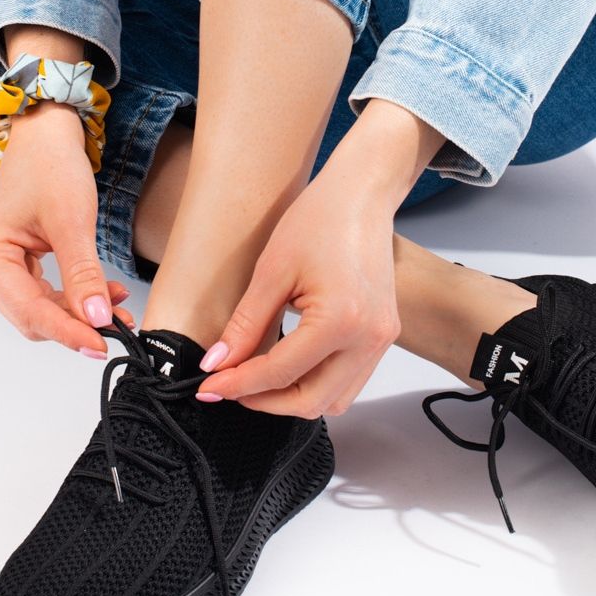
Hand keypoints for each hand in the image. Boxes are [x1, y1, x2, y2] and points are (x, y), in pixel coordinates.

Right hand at [0, 99, 132, 355]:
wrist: (46, 136)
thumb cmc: (50, 166)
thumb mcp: (72, 221)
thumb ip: (83, 274)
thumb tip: (98, 319)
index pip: (29, 311)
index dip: (68, 331)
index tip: (103, 344)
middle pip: (32, 317)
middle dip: (76, 325)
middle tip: (120, 329)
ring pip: (41, 310)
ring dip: (79, 314)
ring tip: (119, 310)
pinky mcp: (16, 265)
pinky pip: (46, 295)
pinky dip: (75, 299)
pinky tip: (105, 295)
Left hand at [197, 100, 444, 415]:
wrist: (363, 194)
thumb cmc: (321, 218)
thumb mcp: (273, 271)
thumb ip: (246, 325)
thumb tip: (219, 363)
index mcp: (341, 320)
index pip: (281, 373)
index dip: (239, 384)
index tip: (210, 385)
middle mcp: (368, 338)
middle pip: (311, 401)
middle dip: (264, 401)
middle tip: (229, 386)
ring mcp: (382, 339)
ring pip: (334, 400)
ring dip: (294, 399)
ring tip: (258, 379)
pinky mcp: (385, 335)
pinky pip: (350, 381)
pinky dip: (318, 383)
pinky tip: (290, 366)